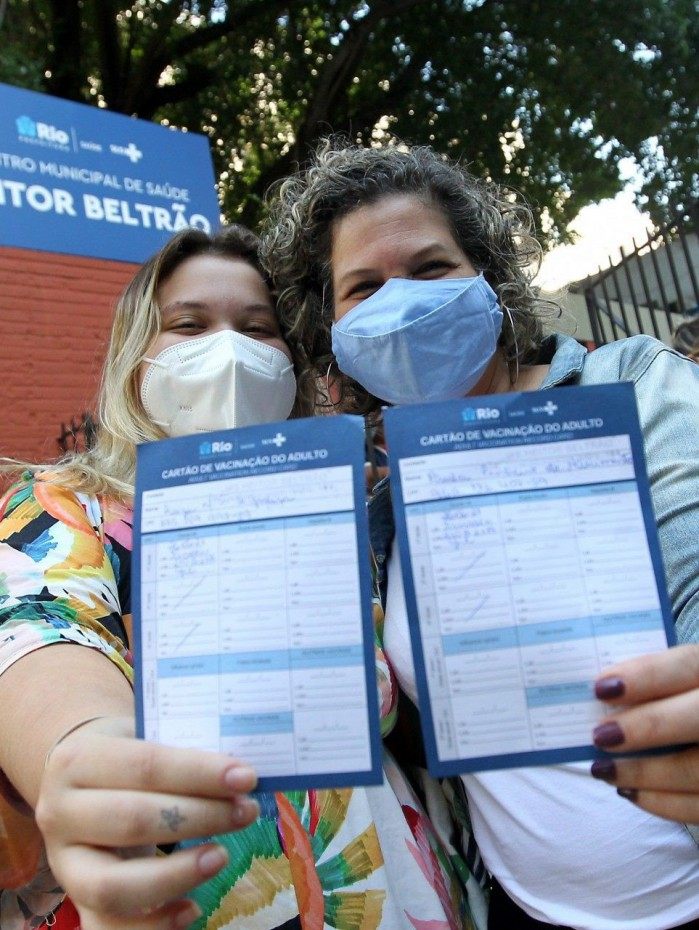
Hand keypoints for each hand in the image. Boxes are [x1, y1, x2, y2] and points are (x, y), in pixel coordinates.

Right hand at [36, 716, 258, 929]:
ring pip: (113, 886)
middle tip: (245, 812)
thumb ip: (184, 750)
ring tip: (222, 856)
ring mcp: (64, 863)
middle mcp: (61, 813)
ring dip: (177, 875)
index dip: (199, 773)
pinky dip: (153, 926)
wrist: (77, 778)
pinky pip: (109, 927)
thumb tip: (240, 775)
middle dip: (199, 818)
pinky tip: (192, 909)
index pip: (146, 766)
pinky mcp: (76, 901)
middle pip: (133, 821)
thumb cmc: (124, 752)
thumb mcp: (143, 734)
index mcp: (77, 761)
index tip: (246, 778)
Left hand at [590, 643, 698, 823]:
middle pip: (698, 716)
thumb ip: (653, 686)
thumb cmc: (681, 702)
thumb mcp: (681, 684)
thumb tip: (600, 695)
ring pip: (697, 769)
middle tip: (600, 735)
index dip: (646, 675)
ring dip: (645, 773)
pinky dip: (663, 803)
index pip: (689, 664)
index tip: (601, 688)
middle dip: (646, 726)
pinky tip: (630, 792)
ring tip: (604, 769)